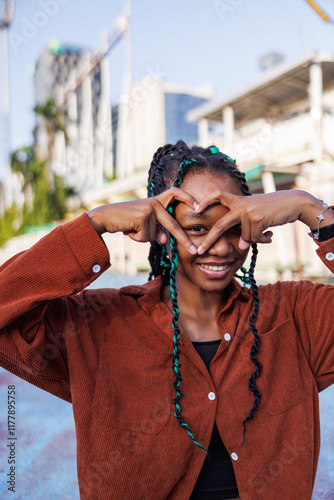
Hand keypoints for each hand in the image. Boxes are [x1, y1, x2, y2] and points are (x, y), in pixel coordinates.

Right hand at [88, 187, 199, 253]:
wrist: (104, 216)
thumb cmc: (125, 221)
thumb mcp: (143, 226)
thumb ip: (156, 231)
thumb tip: (164, 239)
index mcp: (156, 201)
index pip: (175, 193)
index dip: (188, 197)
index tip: (199, 206)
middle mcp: (155, 203)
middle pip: (173, 225)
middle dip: (184, 240)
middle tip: (195, 251)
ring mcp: (150, 209)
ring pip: (154, 236)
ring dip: (142, 237)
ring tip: (131, 228)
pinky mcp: (143, 217)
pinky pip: (146, 238)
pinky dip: (136, 238)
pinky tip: (128, 229)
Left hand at [194, 189, 315, 253]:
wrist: (294, 202)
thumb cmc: (275, 209)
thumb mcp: (257, 217)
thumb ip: (245, 230)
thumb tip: (240, 247)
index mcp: (239, 201)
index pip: (218, 195)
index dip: (206, 201)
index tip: (196, 208)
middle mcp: (241, 205)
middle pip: (220, 225)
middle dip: (209, 240)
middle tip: (199, 251)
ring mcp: (248, 212)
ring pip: (245, 237)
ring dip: (256, 238)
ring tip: (267, 231)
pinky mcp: (256, 219)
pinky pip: (254, 239)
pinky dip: (262, 239)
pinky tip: (270, 233)